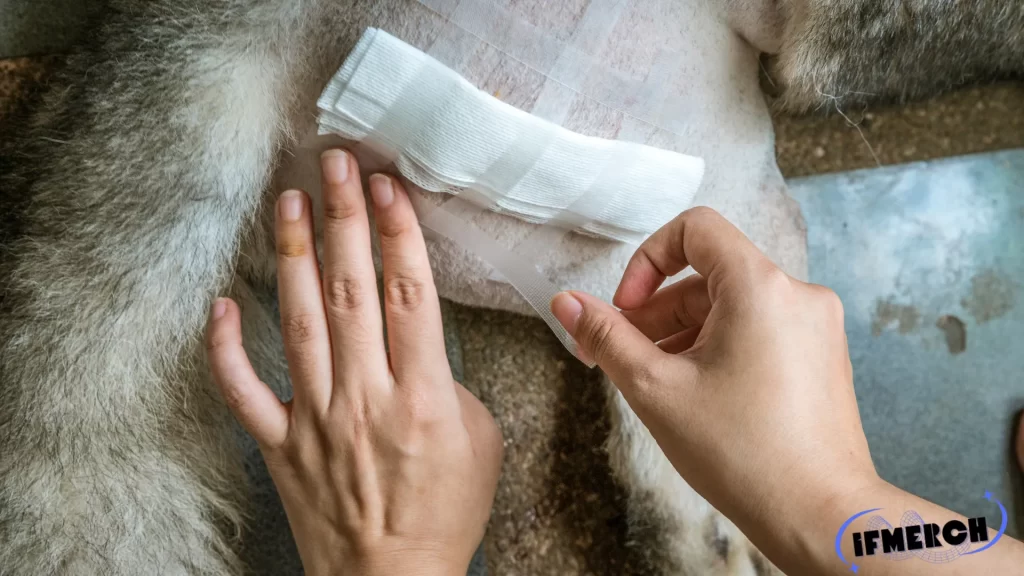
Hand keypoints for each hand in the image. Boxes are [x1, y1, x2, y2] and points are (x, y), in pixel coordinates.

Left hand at [205, 150, 502, 575]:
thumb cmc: (444, 514)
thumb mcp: (480, 441)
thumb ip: (451, 383)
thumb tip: (419, 349)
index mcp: (423, 396)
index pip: (410, 295)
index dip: (397, 234)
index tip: (385, 187)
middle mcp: (365, 396)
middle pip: (351, 291)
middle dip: (342, 219)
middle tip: (334, 164)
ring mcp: (316, 418)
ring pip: (298, 321)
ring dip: (291, 255)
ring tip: (287, 201)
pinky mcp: (281, 442)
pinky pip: (244, 388)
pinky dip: (227, 346)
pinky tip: (222, 303)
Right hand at [551, 207, 1023, 574]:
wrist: (820, 515)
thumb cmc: (744, 453)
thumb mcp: (656, 389)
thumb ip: (606, 337)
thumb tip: (566, 302)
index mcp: (760, 286)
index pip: (695, 229)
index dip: (647, 259)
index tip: (626, 309)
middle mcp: (797, 294)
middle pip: (708, 276)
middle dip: (655, 312)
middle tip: (615, 355)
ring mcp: (816, 327)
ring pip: (732, 308)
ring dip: (683, 333)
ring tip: (653, 382)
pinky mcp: (821, 357)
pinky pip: (759, 331)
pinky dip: (720, 348)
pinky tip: (695, 394)